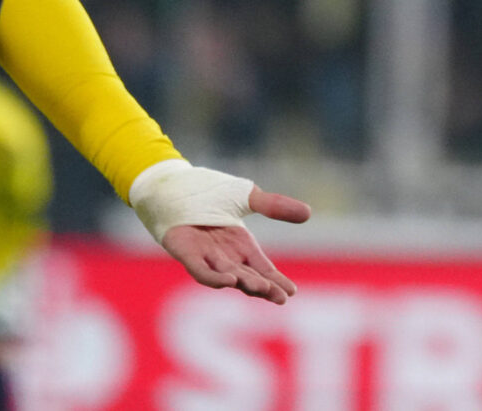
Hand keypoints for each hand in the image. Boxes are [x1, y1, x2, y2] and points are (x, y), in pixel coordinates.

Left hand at [162, 185, 310, 304]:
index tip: (292, 292)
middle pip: (248, 276)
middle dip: (265, 288)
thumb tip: (308, 213)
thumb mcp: (247, 196)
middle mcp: (224, 255)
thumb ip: (274, 206)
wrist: (172, 183)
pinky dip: (215, 278)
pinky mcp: (185, 252)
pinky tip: (231, 280)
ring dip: (245, 285)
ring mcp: (204, 256)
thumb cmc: (207, 191)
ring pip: (228, 276)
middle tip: (282, 298)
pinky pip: (201, 271)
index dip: (276, 280)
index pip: (262, 268)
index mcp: (240, 245)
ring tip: (264, 290)